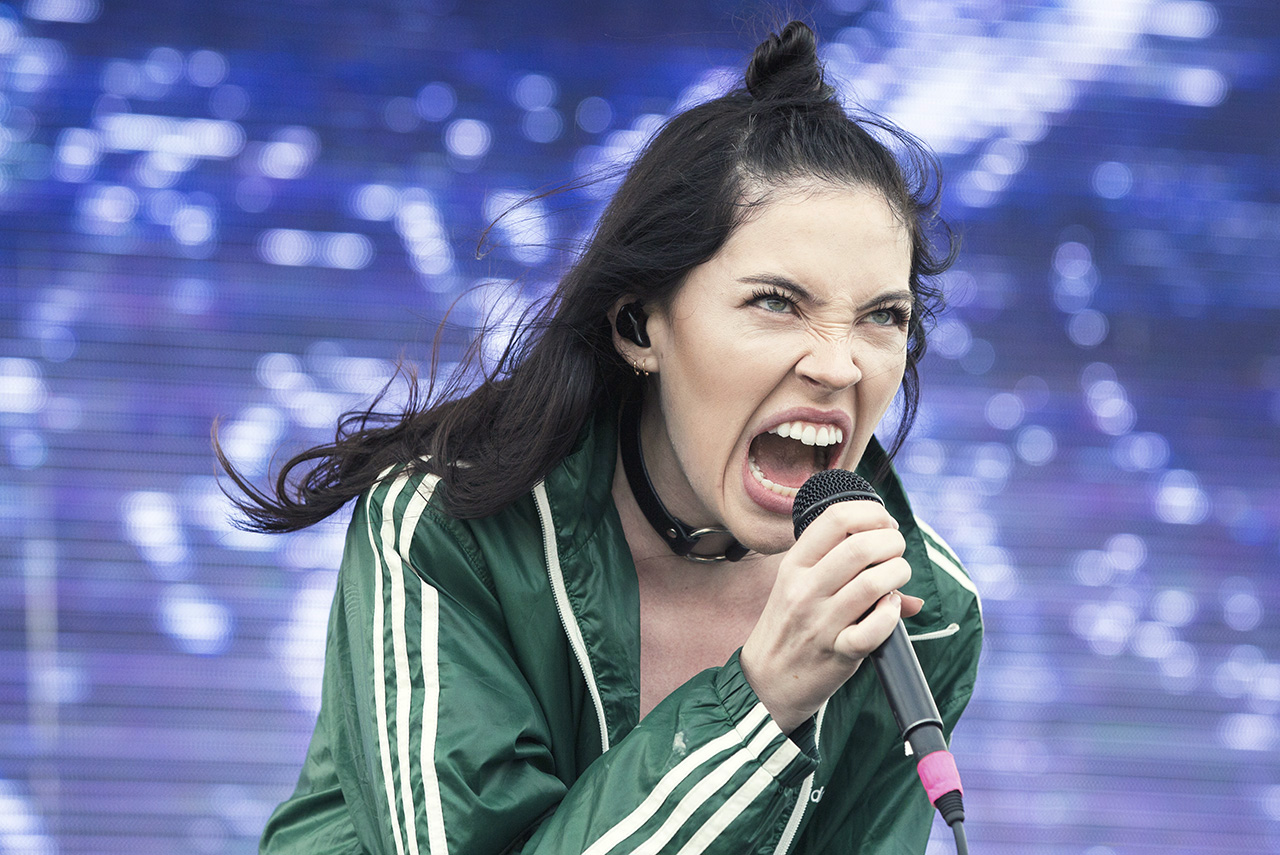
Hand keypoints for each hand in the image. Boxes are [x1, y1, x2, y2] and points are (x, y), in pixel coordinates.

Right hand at [739, 501, 921, 733]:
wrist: (767, 679)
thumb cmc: (790, 627)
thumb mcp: (799, 587)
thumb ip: (841, 567)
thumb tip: (896, 561)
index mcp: (795, 565)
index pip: (835, 519)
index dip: (870, 513)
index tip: (884, 524)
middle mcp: (805, 589)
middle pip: (860, 546)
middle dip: (892, 542)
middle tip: (896, 551)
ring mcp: (820, 622)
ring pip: (873, 584)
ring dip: (898, 573)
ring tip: (897, 577)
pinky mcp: (838, 653)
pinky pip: (875, 629)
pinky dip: (892, 614)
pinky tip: (891, 608)